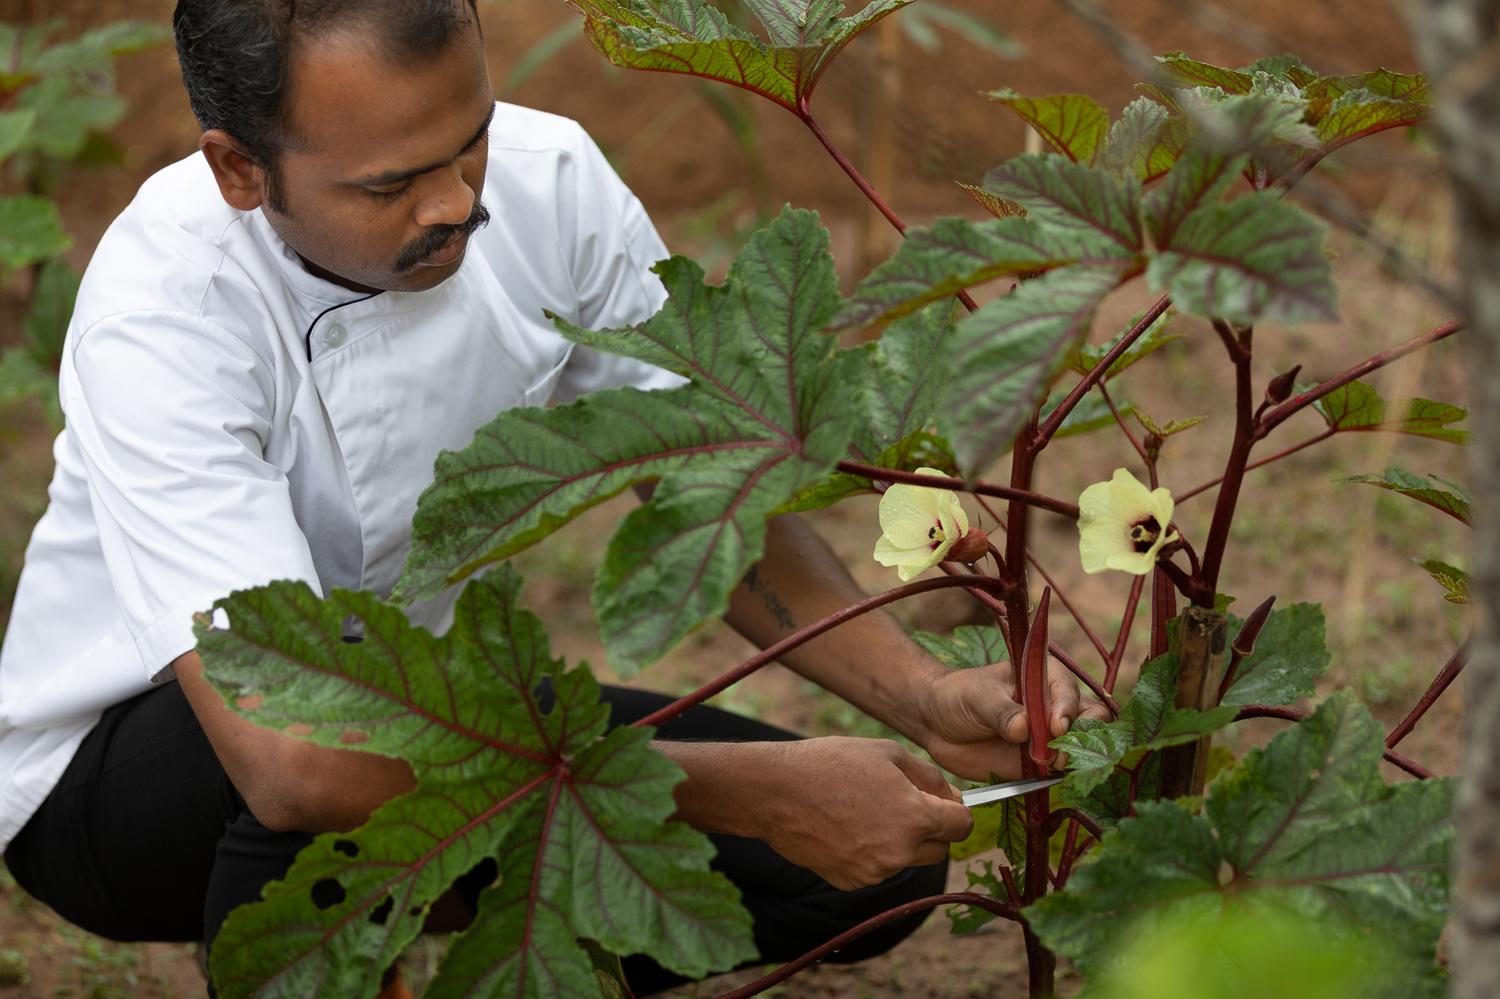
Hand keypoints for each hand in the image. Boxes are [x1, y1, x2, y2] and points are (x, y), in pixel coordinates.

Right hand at [752, 737, 972, 890]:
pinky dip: (873, 852)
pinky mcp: (852, 881)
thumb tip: (953, 797)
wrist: (776, 791)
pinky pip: (878, 868)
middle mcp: (899, 851)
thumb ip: (929, 777)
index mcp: (914, 816)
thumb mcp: (887, 753)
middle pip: (940, 849)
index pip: (962, 826)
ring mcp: (875, 871)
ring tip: (868, 810)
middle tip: (904, 803)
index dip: (957, 811)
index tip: (942, 802)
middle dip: (932, 829)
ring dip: (901, 841)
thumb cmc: (831, 763)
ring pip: (907, 860)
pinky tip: (848, 826)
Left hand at [916, 658, 1110, 781]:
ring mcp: (1049, 735)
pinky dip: (1061, 776)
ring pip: (1083, 747)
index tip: (1054, 727)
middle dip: (1083, 736)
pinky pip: (1062, 771)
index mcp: (1043, 677)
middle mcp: (1054, 705)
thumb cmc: (958, 696)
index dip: (1067, 709)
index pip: (1071, 691)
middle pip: (1091, 718)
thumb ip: (1001, 712)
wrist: (936, 723)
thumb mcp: (977, 697)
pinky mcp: (1041, 762)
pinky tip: (1047, 777)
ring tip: (1049, 765)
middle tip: (1060, 752)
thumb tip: (1024, 728)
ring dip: (1074, 758)